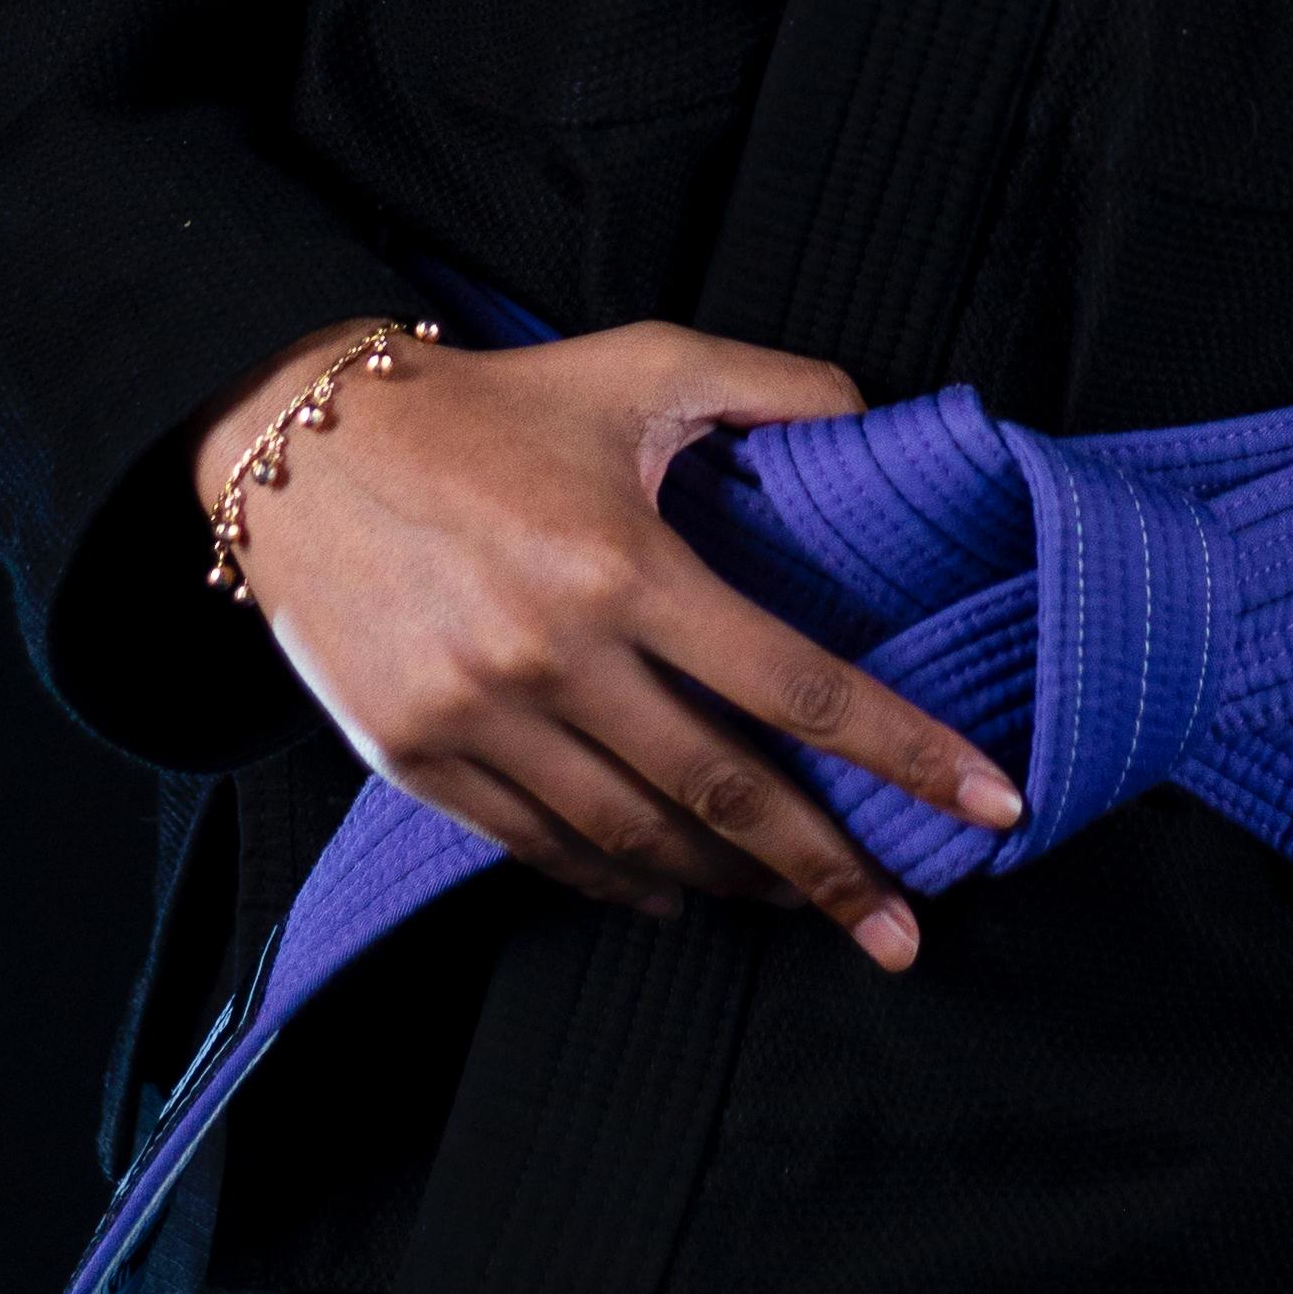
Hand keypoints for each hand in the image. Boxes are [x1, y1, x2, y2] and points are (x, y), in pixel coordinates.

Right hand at [193, 318, 1021, 966]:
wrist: (304, 441)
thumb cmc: (493, 402)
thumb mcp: (641, 362)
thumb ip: (769, 385)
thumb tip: (872, 414)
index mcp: (622, 562)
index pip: (795, 681)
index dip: (903, 749)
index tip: (988, 805)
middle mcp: (553, 653)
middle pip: (727, 793)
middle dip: (832, 872)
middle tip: (906, 931)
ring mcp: (480, 717)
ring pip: (637, 838)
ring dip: (732, 885)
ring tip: (800, 905)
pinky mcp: (418, 759)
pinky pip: (544, 848)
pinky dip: (621, 880)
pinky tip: (675, 891)